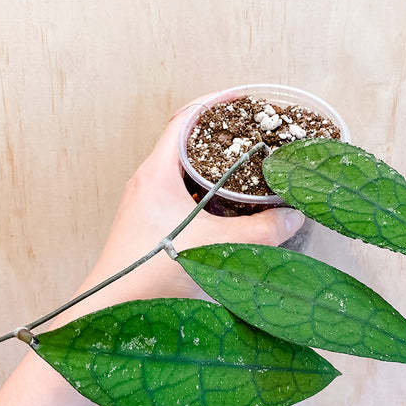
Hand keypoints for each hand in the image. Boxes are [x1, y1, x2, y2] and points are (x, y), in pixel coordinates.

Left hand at [64, 95, 304, 320]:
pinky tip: (225, 205)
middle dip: (218, 134)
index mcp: (158, 172)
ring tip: (242, 165)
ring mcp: (146, 201)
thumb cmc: (152, 269)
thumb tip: (292, 217)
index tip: (241, 101)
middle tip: (249, 134)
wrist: (113, 305)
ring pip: (183, 170)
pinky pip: (180, 193)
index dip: (214, 104)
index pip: (185, 119)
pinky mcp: (150, 220)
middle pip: (185, 141)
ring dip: (211, 165)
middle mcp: (149, 180)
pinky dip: (204, 190)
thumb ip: (258, 231)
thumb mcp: (214, 246)